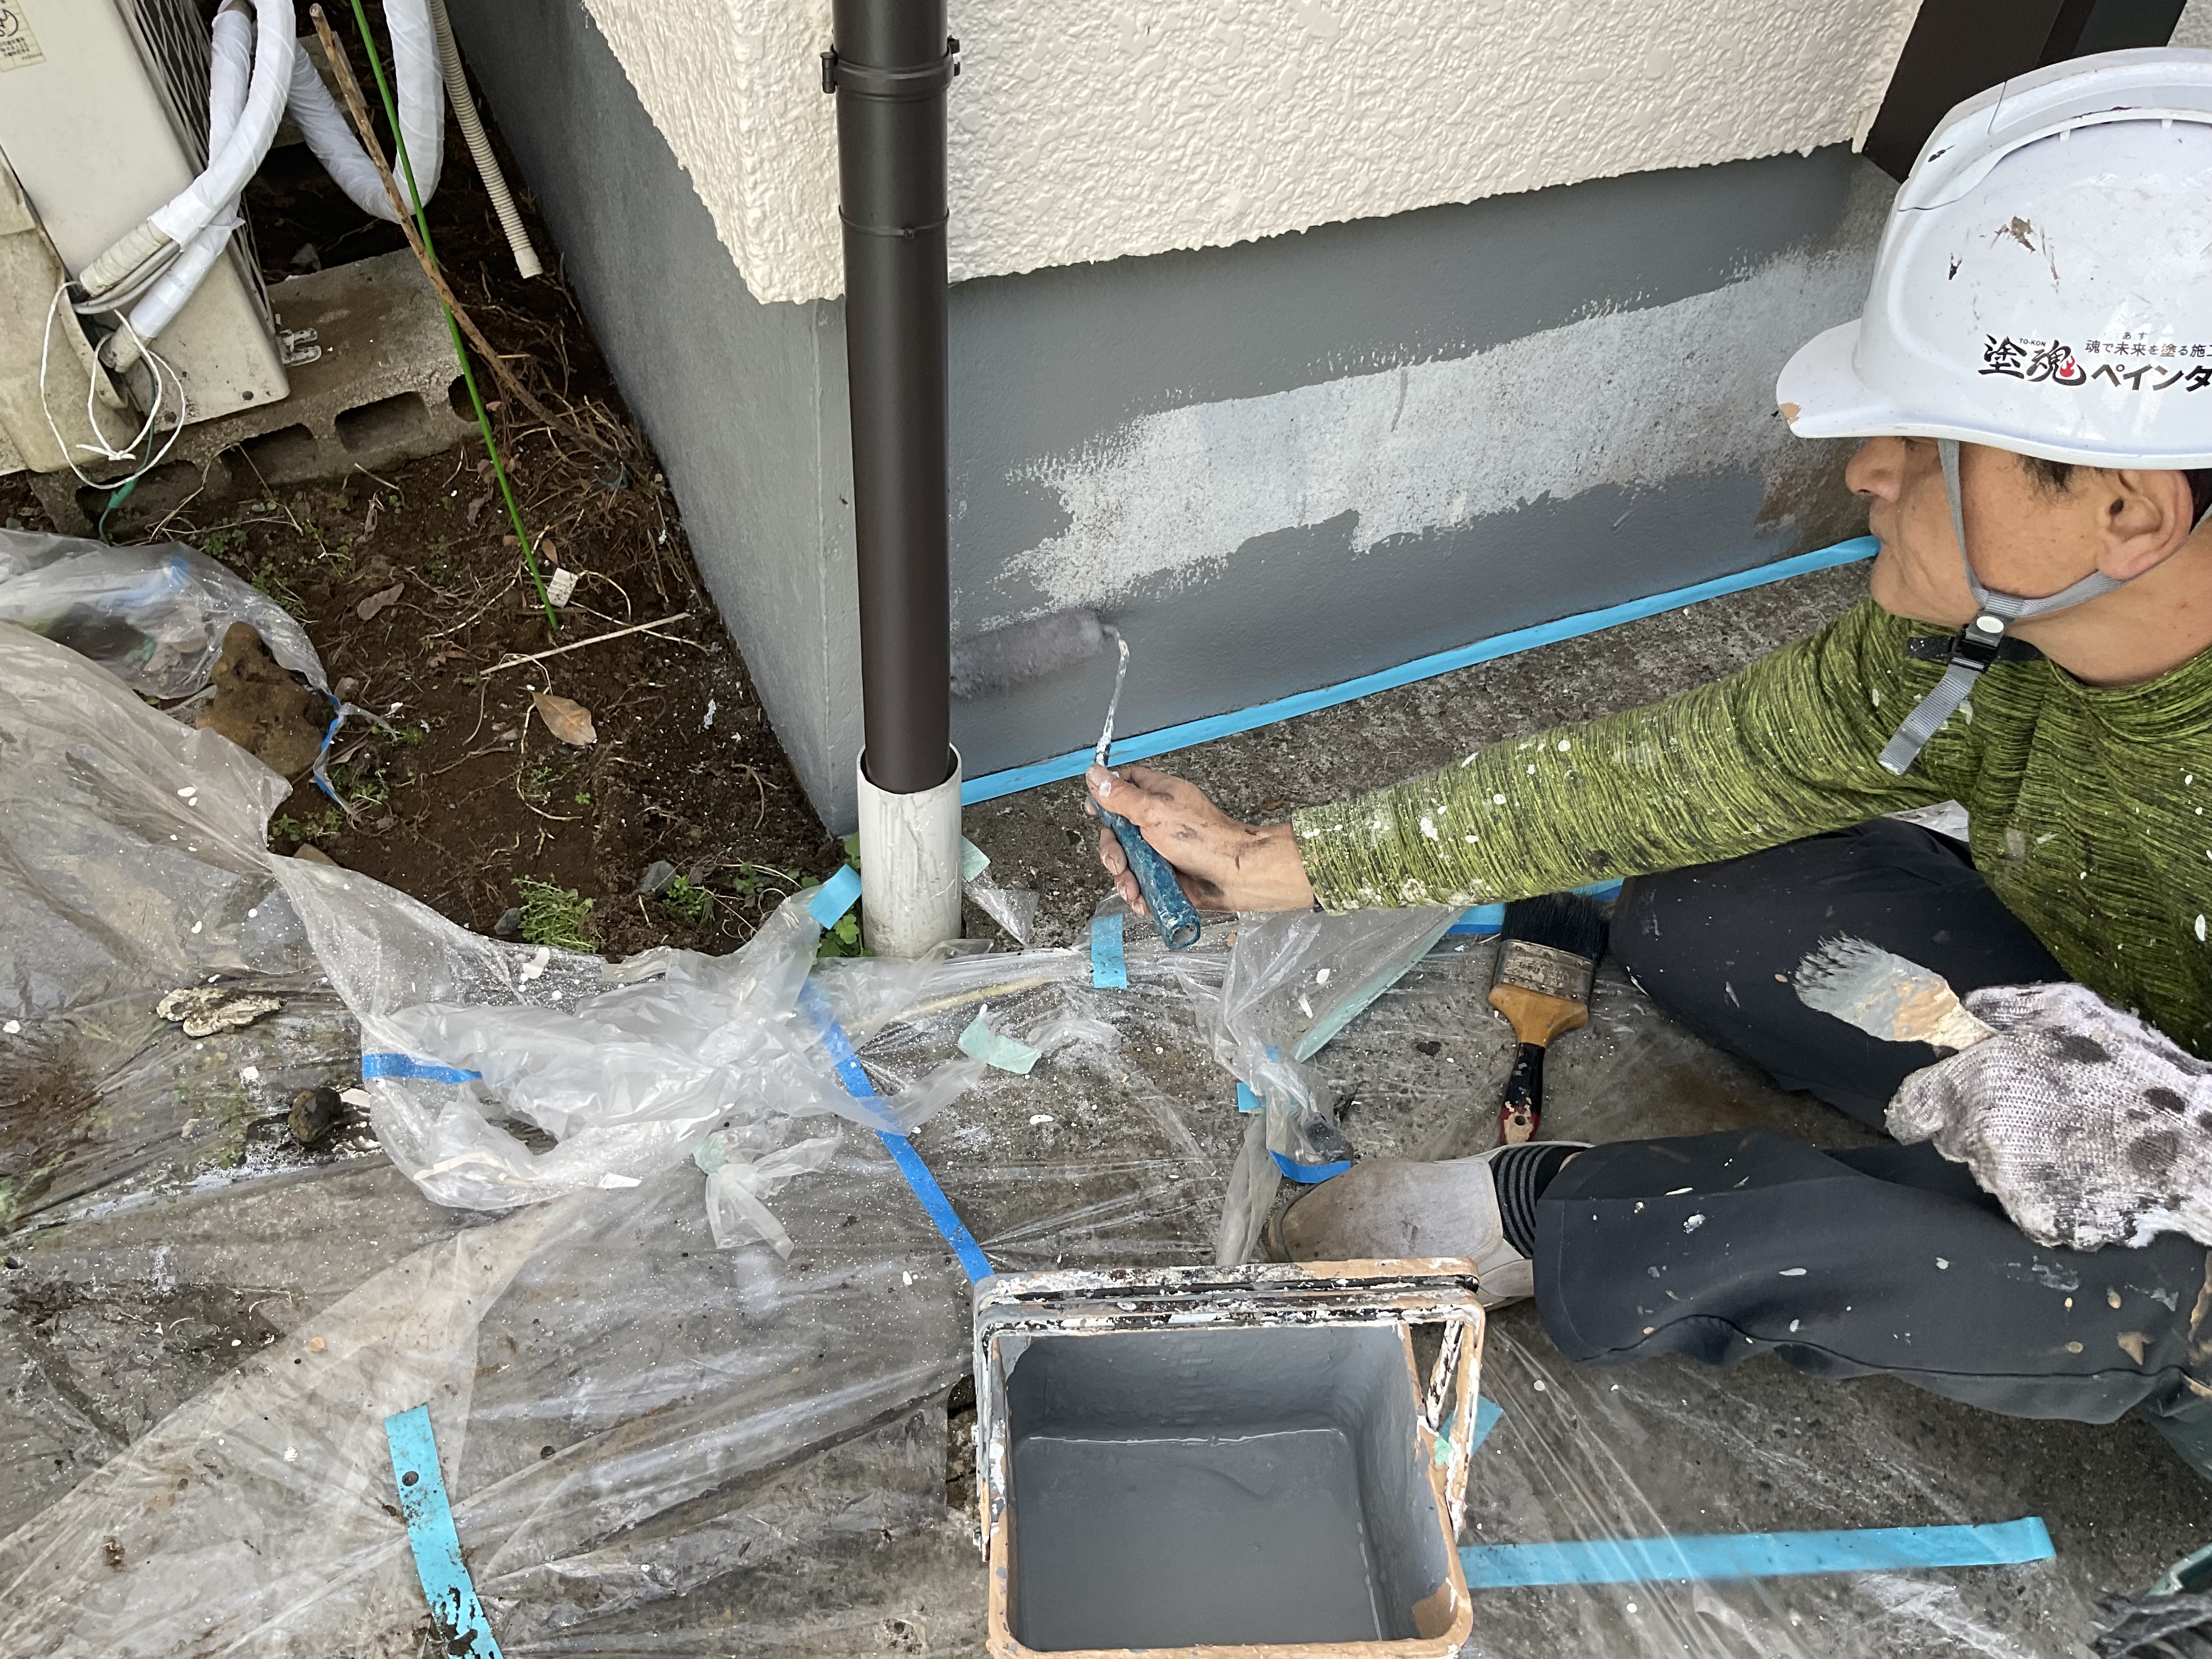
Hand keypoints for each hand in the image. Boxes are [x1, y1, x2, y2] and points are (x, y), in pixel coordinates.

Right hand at [1085, 764, 1315, 914]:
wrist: (1233, 875)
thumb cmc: (1204, 838)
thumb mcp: (1153, 811)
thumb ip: (1120, 796)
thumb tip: (1094, 774)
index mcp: (1157, 795)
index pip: (1124, 785)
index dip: (1106, 796)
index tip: (1095, 811)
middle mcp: (1158, 821)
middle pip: (1117, 831)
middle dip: (1113, 851)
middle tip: (1119, 863)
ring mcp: (1161, 850)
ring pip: (1126, 862)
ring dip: (1124, 878)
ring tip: (1133, 888)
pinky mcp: (1166, 876)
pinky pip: (1141, 884)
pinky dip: (1139, 894)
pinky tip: (1143, 899)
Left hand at [1887, 981, 2211, 1250]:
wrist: (2193, 1143)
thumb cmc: (2132, 1069)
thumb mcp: (2063, 1008)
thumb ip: (2002, 1008)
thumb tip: (1966, 1008)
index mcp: (1975, 1085)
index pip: (1912, 1107)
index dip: (1921, 1107)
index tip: (1927, 1111)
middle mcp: (1983, 1139)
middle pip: (1954, 1141)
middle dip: (1981, 1127)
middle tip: (2036, 1113)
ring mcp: (2011, 1186)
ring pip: (1993, 1175)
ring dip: (2019, 1161)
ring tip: (2075, 1138)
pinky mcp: (2041, 1222)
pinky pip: (2031, 1207)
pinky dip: (2052, 1194)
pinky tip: (2087, 1170)